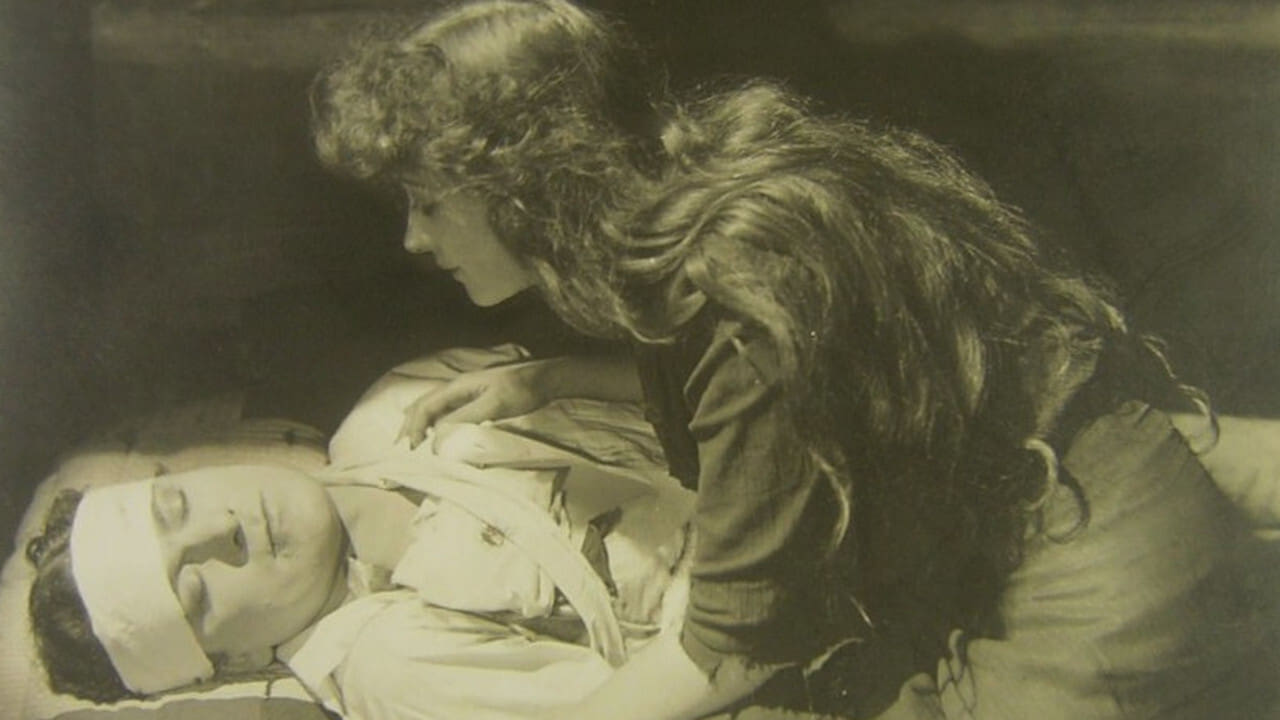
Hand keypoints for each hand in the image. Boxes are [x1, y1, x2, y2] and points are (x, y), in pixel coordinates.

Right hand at [398, 362, 547, 447]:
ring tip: (410, 439)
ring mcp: (467, 391)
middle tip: (400, 447)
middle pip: (424, 403)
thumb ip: (465, 419)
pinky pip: (447, 409)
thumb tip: (437, 437)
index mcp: (459, 386)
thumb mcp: (494, 405)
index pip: (426, 406)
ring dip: (419, 421)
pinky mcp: (477, 398)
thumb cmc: (523, 390)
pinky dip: (434, 420)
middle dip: (410, 424)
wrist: (547, 379)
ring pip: (434, 405)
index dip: (415, 427)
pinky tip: (436, 429)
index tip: (412, 449)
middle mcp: (458, 387)